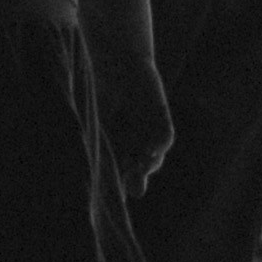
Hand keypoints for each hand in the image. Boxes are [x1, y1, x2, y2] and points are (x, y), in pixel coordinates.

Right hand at [93, 44, 176, 191]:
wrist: (117, 59)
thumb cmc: (101, 90)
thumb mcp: (95, 120)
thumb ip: (97, 144)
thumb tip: (102, 172)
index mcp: (116, 146)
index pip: (120, 173)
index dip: (120, 187)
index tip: (116, 202)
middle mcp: (135, 142)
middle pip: (139, 169)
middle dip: (137, 179)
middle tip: (133, 187)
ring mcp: (150, 132)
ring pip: (154, 157)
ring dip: (149, 164)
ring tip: (141, 167)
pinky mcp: (162, 119)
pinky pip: (165, 137)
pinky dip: (160, 145)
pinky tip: (151, 150)